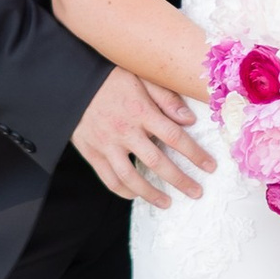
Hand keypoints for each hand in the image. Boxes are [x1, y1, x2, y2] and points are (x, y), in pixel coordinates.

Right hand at [73, 67, 212, 207]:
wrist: (70, 81)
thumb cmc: (110, 76)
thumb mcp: (140, 76)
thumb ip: (165, 97)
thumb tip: (189, 119)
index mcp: (141, 110)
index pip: (174, 137)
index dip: (194, 154)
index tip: (210, 167)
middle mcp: (125, 130)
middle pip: (157, 162)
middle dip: (180, 180)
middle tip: (196, 192)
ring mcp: (107, 144)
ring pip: (131, 177)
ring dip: (151, 193)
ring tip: (167, 203)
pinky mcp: (91, 152)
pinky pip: (109, 178)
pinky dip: (123, 191)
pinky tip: (136, 195)